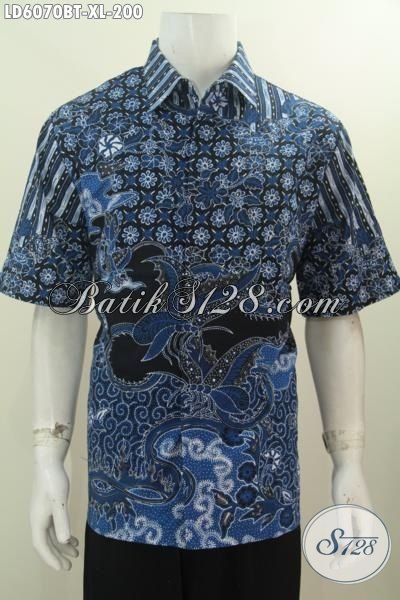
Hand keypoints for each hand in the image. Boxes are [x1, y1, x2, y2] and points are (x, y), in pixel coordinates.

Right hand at [30, 452, 78, 570]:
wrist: (48, 463)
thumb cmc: (53, 481)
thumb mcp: (59, 502)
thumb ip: (62, 521)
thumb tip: (63, 541)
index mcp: (37, 521)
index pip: (42, 546)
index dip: (51, 558)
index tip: (62, 568)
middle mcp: (37, 520)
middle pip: (46, 543)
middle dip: (57, 556)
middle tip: (70, 566)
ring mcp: (42, 514)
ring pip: (51, 535)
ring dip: (62, 545)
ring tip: (76, 552)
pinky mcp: (48, 508)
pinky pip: (54, 527)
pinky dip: (63, 534)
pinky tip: (72, 537)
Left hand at [330, 462, 374, 569]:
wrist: (347, 465)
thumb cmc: (345, 484)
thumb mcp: (342, 506)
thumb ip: (344, 526)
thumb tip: (345, 546)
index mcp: (366, 520)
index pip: (360, 547)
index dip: (349, 559)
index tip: (337, 565)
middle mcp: (366, 520)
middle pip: (360, 546)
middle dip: (348, 558)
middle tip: (333, 566)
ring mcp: (361, 515)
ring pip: (357, 539)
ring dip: (347, 550)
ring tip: (334, 557)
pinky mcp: (355, 510)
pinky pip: (352, 530)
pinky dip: (345, 538)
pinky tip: (336, 542)